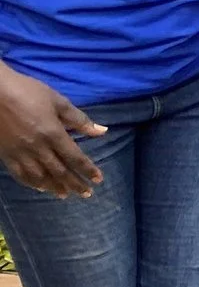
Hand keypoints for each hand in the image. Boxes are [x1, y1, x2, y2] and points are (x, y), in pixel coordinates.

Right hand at [0, 64, 105, 197]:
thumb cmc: (28, 92)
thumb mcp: (58, 101)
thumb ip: (79, 119)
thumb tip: (102, 131)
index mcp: (53, 134)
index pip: (74, 157)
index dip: (88, 170)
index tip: (98, 179)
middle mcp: (37, 148)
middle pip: (59, 171)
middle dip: (75, 183)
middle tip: (86, 193)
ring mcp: (20, 153)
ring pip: (40, 176)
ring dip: (55, 187)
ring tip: (66, 194)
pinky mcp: (5, 155)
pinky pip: (19, 174)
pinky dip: (31, 183)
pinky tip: (40, 187)